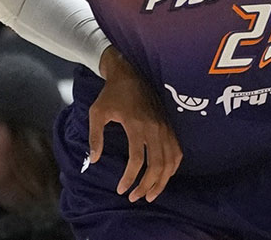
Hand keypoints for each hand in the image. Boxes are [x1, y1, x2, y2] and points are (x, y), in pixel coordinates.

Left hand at [88, 48, 181, 202]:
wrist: (131, 73)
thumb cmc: (111, 94)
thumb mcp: (97, 113)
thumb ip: (95, 137)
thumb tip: (93, 160)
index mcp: (136, 125)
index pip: (137, 160)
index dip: (129, 178)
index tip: (121, 190)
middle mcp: (155, 128)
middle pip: (157, 165)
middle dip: (147, 186)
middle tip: (135, 197)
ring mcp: (165, 128)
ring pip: (170, 162)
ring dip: (162, 181)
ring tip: (151, 194)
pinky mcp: (170, 127)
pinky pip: (177, 152)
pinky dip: (173, 168)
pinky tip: (165, 177)